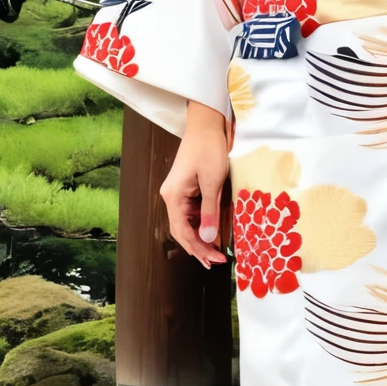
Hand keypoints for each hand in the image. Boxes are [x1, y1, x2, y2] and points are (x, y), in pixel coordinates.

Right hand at [160, 100, 231, 267]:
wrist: (206, 124)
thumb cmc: (209, 149)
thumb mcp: (213, 182)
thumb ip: (209, 211)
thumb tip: (208, 238)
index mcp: (173, 196)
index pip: (182, 232)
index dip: (198, 248)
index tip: (215, 259)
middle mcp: (171, 196)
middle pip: (181, 231)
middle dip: (198, 248)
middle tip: (215, 261)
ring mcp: (178, 192)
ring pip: (186, 223)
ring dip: (199, 238)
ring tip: (214, 252)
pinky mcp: (186, 188)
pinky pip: (191, 212)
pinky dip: (201, 224)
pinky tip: (211, 233)